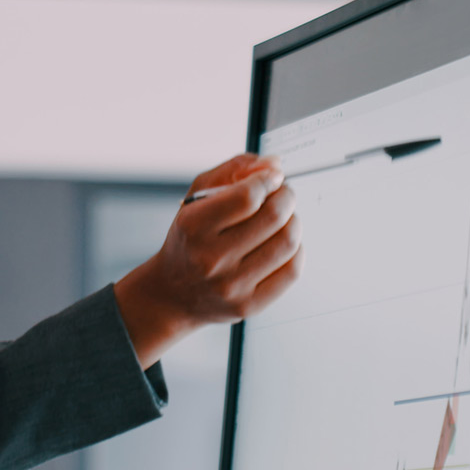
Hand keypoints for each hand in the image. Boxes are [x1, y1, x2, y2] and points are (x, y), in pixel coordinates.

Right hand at [114, 154, 301, 365]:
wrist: (173, 293)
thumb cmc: (189, 240)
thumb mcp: (197, 197)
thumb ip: (234, 170)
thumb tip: (274, 164)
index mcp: (194, 227)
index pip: (247, 196)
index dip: (268, 180)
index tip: (273, 177)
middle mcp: (211, 259)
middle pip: (273, 217)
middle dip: (287, 196)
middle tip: (284, 194)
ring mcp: (231, 286)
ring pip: (288, 243)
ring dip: (294, 221)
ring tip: (285, 218)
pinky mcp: (249, 305)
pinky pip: (292, 271)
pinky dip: (297, 250)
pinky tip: (284, 245)